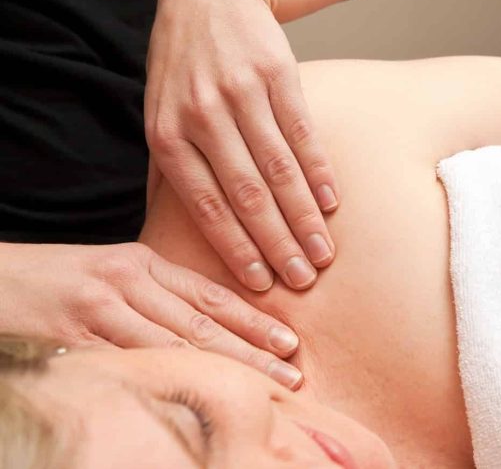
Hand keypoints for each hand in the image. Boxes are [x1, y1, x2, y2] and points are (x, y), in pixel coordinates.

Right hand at [0, 242, 303, 388]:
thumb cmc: (50, 284)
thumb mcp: (108, 273)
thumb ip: (154, 294)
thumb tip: (208, 329)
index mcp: (139, 263)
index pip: (209, 295)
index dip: (253, 320)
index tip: (290, 342)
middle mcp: (125, 280)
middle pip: (201, 323)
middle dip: (251, 351)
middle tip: (292, 375)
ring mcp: (98, 307)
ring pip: (172, 345)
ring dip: (222, 369)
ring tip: (262, 388)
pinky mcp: (70, 335)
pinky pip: (127, 362)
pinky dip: (165, 380)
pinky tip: (195, 394)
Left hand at [145, 0, 337, 291]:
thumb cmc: (184, 66)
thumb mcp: (160, 114)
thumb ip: (173, 170)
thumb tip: (186, 236)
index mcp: (167, 133)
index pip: (206, 205)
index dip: (236, 248)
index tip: (261, 284)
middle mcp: (201, 115)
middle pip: (247, 194)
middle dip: (277, 243)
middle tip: (302, 279)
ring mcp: (240, 93)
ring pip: (278, 169)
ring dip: (305, 217)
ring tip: (323, 252)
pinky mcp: (277, 74)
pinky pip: (302, 133)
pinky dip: (319, 171)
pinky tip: (333, 203)